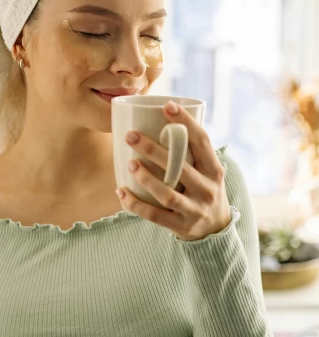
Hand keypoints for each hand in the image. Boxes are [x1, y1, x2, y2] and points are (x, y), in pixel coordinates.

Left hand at [115, 100, 231, 241]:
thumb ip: (191, 153)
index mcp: (214, 170)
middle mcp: (207, 189)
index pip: (202, 141)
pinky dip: (135, 205)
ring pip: (167, 194)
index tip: (167, 105)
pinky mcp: (181, 227)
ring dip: (146, 178)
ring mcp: (195, 210)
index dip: (185, 122)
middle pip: (180, 167)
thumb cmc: (204, 190)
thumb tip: (160, 119)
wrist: (216, 231)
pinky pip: (154, 216)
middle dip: (153, 150)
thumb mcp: (208, 172)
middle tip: (131, 135)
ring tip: (129, 163)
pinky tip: (121, 192)